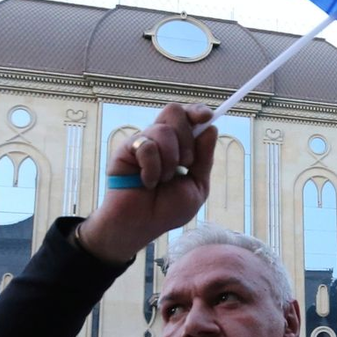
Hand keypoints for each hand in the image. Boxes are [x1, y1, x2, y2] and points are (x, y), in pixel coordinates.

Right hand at [80, 103, 217, 265]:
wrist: (141, 225)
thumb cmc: (167, 210)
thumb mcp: (197, 186)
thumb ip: (205, 159)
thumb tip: (211, 128)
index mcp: (179, 144)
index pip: (187, 115)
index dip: (196, 110)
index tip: (207, 117)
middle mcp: (160, 139)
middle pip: (174, 111)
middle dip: (186, 138)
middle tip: (184, 164)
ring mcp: (142, 142)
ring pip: (163, 130)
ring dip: (170, 160)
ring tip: (163, 180)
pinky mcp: (126, 150)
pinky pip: (147, 146)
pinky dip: (152, 169)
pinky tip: (147, 182)